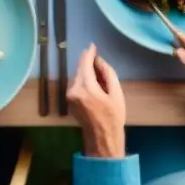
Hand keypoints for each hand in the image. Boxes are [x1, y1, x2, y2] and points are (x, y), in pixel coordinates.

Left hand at [66, 43, 125, 158]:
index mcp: (86, 87)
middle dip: (89, 64)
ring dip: (86, 73)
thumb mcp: (116, 94)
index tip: (93, 45)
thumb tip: (99, 60)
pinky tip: (93, 88)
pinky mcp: (68, 101)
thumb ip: (108, 73)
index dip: (89, 53)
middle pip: (80, 69)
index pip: (85, 63)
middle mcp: (74, 89)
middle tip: (101, 65)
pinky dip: (83, 81)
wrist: (102, 139)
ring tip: (100, 80)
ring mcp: (69, 96)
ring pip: (77, 76)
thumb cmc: (113, 117)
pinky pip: (75, 85)